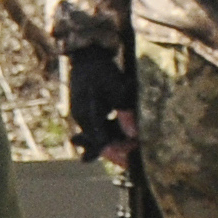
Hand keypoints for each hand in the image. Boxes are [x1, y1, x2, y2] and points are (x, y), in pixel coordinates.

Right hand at [62, 41, 133, 168]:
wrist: (87, 56)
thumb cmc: (103, 70)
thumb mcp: (118, 89)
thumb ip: (125, 113)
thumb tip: (134, 135)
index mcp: (87, 115)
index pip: (101, 143)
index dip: (118, 153)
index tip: (132, 161)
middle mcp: (82, 118)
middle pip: (99, 143)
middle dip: (118, 150)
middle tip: (135, 155)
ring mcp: (82, 114)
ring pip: (99, 135)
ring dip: (115, 141)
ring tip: (134, 144)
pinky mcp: (85, 110)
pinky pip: (98, 127)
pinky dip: (110, 131)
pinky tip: (124, 133)